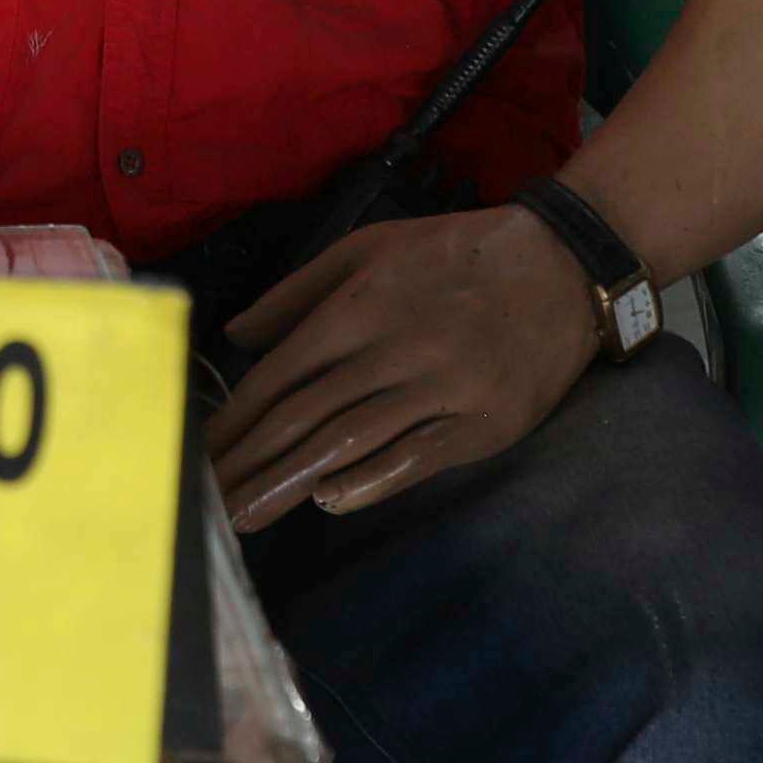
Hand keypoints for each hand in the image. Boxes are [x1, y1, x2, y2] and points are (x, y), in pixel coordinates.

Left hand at [202, 206, 606, 531]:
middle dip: (249, 463)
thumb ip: (298, 293)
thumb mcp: (369, 248)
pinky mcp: (484, 423)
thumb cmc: (455, 255)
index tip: (199, 450)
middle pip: (306, 416)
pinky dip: (369, 482)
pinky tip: (328, 502)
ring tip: (246, 514)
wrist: (563, 265)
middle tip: (205, 499)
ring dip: (291, 483)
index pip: (282, 373)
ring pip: (351, 442)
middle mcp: (395, 348)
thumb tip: (236, 336)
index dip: (236, 417)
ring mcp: (442, 388)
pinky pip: (416, 458)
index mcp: (361, 305)